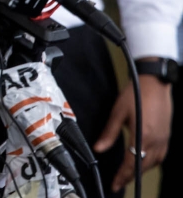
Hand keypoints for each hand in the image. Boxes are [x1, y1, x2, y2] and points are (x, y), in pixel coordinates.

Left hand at [94, 73, 172, 191]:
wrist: (154, 81)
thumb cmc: (136, 93)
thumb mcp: (118, 112)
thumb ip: (109, 133)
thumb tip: (99, 148)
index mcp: (142, 135)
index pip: (131, 162)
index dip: (122, 176)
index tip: (115, 184)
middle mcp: (156, 139)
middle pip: (143, 166)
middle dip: (131, 176)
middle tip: (119, 181)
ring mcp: (164, 138)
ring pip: (154, 162)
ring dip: (141, 170)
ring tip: (129, 174)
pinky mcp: (167, 135)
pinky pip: (161, 155)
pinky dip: (152, 162)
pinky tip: (144, 161)